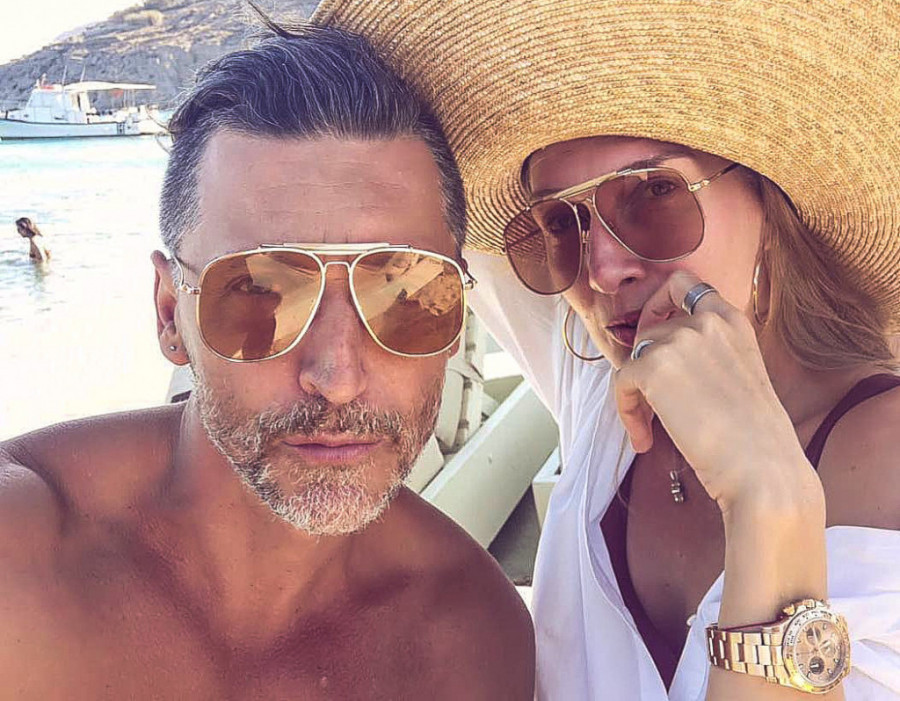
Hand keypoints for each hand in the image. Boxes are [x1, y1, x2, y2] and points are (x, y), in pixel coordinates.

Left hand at [614, 271, 811, 511]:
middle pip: (650, 331)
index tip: (651, 332)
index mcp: (732, 320)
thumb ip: (707, 354)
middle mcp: (706, 321)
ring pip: (634, 358)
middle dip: (645, 368)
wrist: (761, 467)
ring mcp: (679, 340)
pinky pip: (622, 382)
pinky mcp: (653, 366)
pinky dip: (626, 412)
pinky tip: (644, 441)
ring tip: (649, 431)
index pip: (683, 283)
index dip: (657, 303)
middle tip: (654, 408)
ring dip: (635, 395)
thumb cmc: (755, 436)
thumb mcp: (740, 374)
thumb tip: (659, 358)